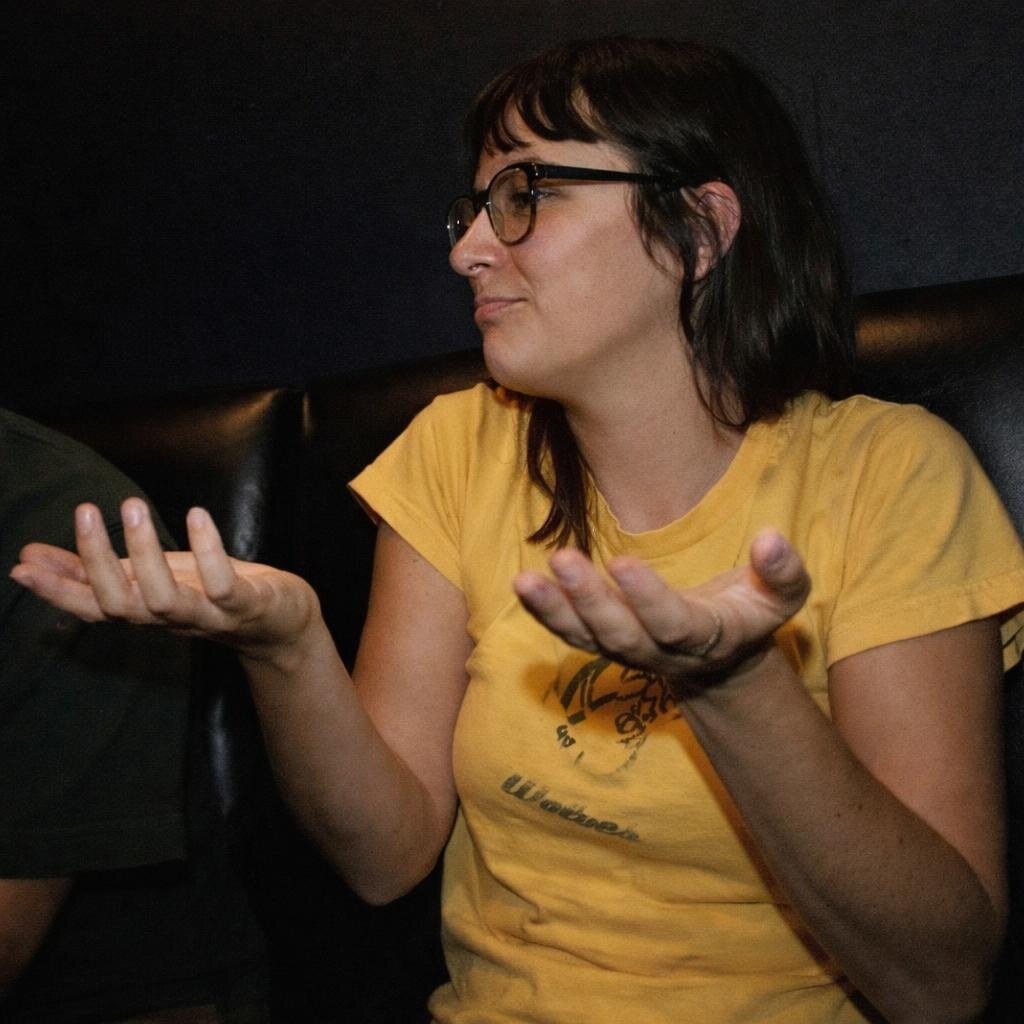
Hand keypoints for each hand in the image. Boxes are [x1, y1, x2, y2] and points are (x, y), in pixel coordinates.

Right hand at [10, 498, 319, 660]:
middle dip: (97, 562)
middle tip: (86, 510)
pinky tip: (196, 516)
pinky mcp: (246, 606)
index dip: (57, 591)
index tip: (21, 566)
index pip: (91, 607)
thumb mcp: (146, 578)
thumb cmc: (206, 594)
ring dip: (146, 553)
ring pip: (165, 600)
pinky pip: (224, 585)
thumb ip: (92, 572)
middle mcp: (169, 619)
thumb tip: (27, 557)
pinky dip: (209, 552)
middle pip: (122, 605)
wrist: (278, 624)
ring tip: (133, 505)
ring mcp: (208, 615)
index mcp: (142, 611)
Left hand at [513, 528, 809, 692]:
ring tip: (525, 580)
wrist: (722, 656)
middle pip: (621, 635)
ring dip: (555, 610)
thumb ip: (782, 572)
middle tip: (563, 561)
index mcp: (707, 637)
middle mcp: (661, 652)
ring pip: (587, 639)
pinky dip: (545, 612)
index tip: (623, 561)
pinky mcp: (603, 642)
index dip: (648, 598)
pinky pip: (569, 633)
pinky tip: (523, 586)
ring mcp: (628, 651)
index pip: (673, 623)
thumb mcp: (782, 596)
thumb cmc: (751, 611)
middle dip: (590, 600)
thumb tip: (771, 538)